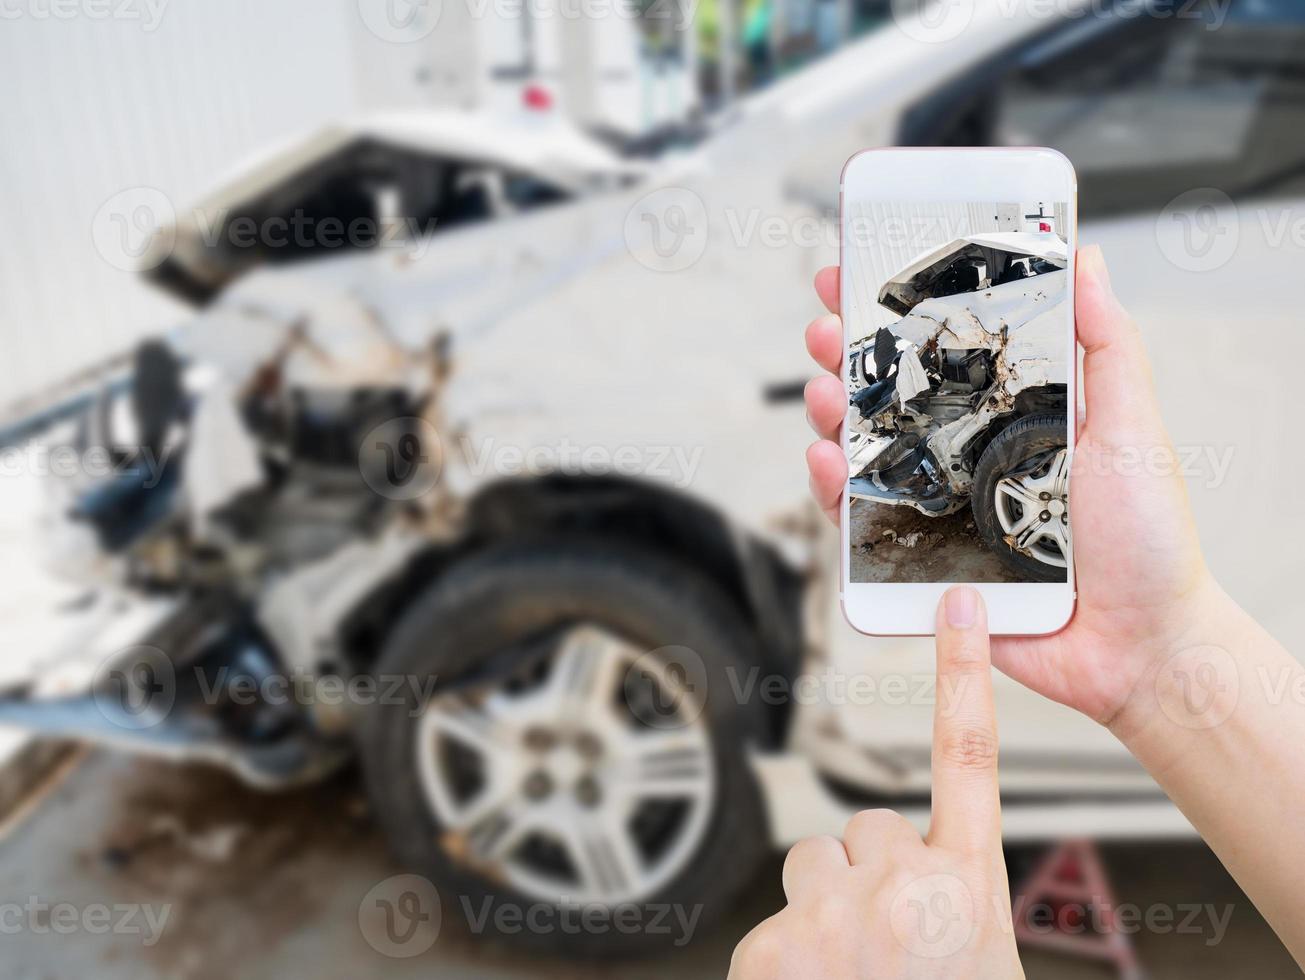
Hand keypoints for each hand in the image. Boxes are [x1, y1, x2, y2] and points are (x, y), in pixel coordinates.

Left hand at [728, 588, 1022, 978]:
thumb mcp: (980, 965)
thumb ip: (950, 907)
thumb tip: (916, 881)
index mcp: (968, 892)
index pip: (971, 759)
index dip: (962, 676)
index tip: (957, 608)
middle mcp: (904, 888)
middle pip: (866, 828)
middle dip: (867, 873)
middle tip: (883, 947)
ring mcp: (833, 913)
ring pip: (812, 865)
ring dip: (823, 910)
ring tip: (849, 975)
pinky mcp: (770, 945)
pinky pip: (770, 927)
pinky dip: (783, 963)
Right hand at [804, 247, 1227, 729]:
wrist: (1140, 647)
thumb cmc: (1148, 543)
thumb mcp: (1131, 428)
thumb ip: (1107, 347)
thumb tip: (1089, 261)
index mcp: (1014, 416)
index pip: (947, 351)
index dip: (903, 312)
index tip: (865, 271)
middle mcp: (969, 455)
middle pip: (892, 395)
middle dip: (849, 354)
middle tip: (826, 326)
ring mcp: (940, 505)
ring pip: (865, 451)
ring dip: (833, 414)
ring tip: (824, 391)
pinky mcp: (920, 559)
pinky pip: (862, 520)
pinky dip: (833, 488)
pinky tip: (827, 461)